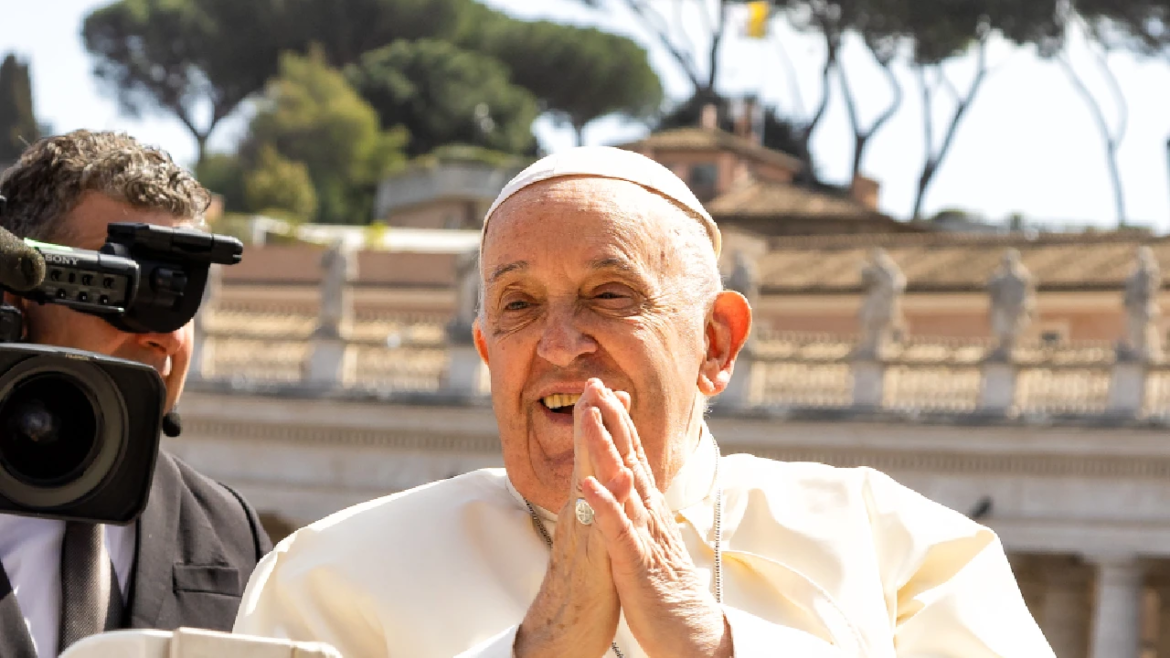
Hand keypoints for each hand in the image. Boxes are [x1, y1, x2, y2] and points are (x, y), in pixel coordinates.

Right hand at [513, 384, 620, 657]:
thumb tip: (607, 473)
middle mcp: (579, 513)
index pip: (594, 455)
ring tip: (596, 413)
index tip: (610, 387)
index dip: (602, 421)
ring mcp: (582, 534)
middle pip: (585, 458)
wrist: (568, 624)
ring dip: (592, 448)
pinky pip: (600, 525)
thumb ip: (599, 502)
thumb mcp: (595, 533)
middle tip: (595, 381)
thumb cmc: (587, 578)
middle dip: (590, 419)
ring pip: (586, 484)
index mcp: (585, 505)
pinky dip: (608, 502)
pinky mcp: (591, 558)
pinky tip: (621, 480)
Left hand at [579, 379, 731, 657]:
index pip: (632, 456)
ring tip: (589, 418)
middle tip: (595, 384)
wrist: (688, 632)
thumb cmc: (664, 588)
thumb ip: (642, 508)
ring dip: (606, 450)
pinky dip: (604, 506)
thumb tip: (635, 481)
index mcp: (649, 508)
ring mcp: (644, 535)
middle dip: (612, 420)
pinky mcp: (636, 562)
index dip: (618, 422)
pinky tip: (588, 485)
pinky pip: (617, 531)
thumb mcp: (650, 538)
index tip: (603, 390)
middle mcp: (649, 514)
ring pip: (623, 485)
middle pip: (630, 458)